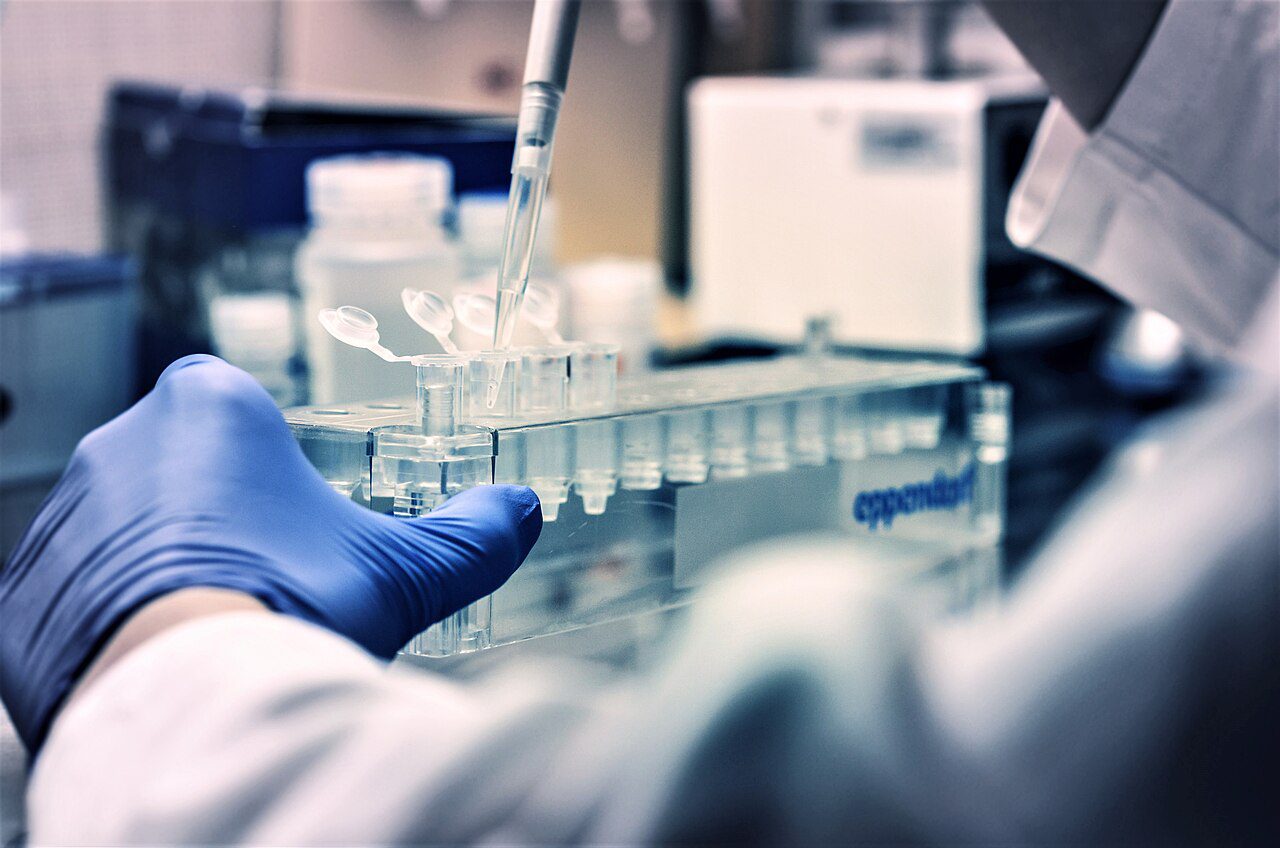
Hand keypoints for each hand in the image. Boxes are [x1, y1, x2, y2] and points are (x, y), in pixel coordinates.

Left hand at [0, 355, 541, 753]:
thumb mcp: (404, 571)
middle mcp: (120, 444)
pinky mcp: (19, 595)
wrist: (191, 703)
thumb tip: (524, 510)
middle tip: (260, 575)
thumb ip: (472, 535)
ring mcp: (60, 519)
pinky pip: (68, 594)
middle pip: (175, 466)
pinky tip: (158, 658)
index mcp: (209, 408)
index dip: (260, 455)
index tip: (283, 508)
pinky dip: (105, 621)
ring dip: (157, 564)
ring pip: (119, 529)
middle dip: (212, 513)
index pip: (229, 404)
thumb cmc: (295, 607)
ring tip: (212, 626)